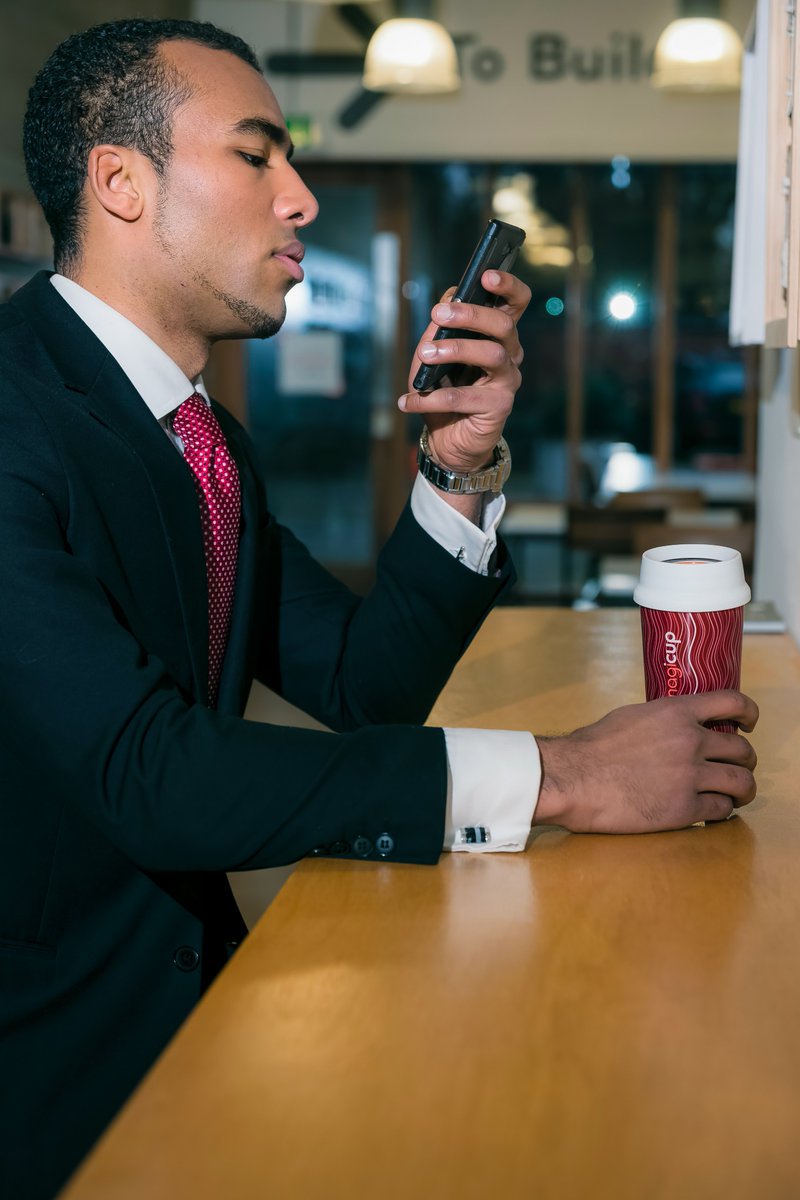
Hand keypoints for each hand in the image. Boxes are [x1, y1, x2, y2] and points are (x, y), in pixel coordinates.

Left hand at [400, 269, 530, 474]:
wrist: (447, 439)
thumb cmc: (441, 389)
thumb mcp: (433, 351)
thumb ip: (441, 326)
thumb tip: (448, 299)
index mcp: (498, 335)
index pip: (515, 303)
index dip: (508, 285)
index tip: (486, 275)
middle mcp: (509, 354)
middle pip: (503, 324)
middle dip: (471, 315)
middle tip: (438, 315)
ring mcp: (508, 381)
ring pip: (492, 354)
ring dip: (454, 351)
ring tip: (424, 355)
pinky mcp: (499, 407)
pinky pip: (466, 397)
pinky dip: (433, 399)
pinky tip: (410, 401)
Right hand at [535, 690, 758, 833]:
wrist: (573, 779)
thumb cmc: (592, 748)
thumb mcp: (632, 717)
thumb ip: (664, 720)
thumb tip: (678, 727)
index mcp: (676, 713)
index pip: (732, 703)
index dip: (749, 713)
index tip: (750, 723)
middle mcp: (690, 742)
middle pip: (743, 750)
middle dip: (745, 760)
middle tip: (739, 767)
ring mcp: (689, 777)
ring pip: (741, 783)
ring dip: (743, 789)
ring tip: (737, 794)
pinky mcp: (683, 809)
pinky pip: (721, 810)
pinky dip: (722, 811)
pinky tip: (714, 810)